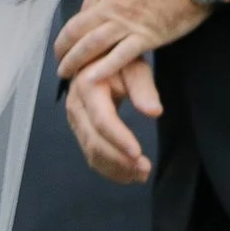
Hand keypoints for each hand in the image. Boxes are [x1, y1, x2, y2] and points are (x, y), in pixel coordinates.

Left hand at [52, 0, 212, 84]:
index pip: (83, 11)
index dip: (75, 28)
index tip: (72, 39)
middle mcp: (111, 6)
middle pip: (77, 29)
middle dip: (64, 47)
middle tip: (58, 60)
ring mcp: (127, 23)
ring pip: (91, 45)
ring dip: (75, 61)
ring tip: (66, 73)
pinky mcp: (146, 38)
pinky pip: (119, 57)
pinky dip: (102, 69)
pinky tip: (90, 80)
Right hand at [66, 52, 160, 184]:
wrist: (97, 55)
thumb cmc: (118, 59)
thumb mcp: (134, 66)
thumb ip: (143, 88)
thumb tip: (154, 112)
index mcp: (87, 88)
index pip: (103, 121)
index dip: (119, 140)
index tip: (138, 154)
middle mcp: (75, 106)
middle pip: (94, 142)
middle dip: (119, 160)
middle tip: (145, 170)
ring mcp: (75, 120)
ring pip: (91, 152)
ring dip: (115, 168)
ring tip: (141, 174)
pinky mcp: (79, 130)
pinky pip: (91, 154)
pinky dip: (108, 168)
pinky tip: (127, 174)